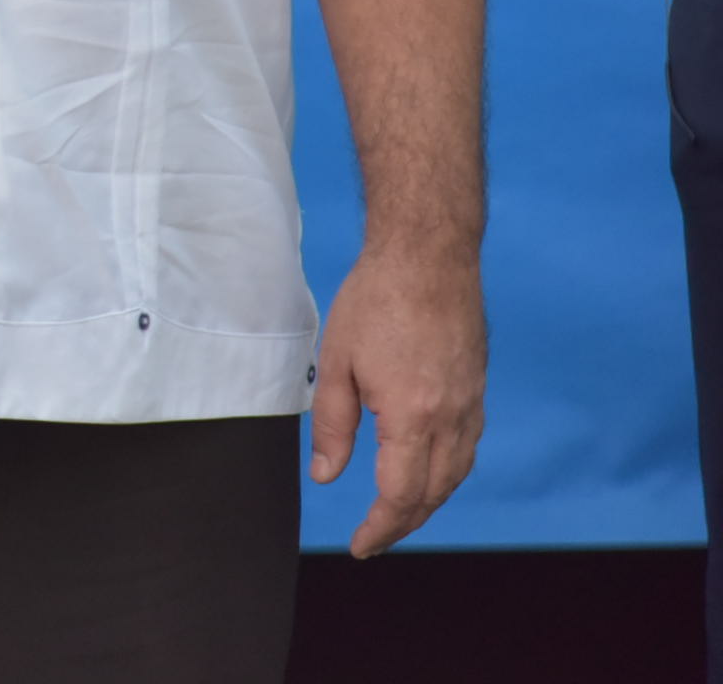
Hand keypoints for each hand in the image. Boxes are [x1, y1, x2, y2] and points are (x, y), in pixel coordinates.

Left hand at [312, 240, 485, 554]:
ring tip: (397, 515)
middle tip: (375, 538)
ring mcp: (471, 406)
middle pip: (433, 493)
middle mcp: (451, 419)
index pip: (400, 494)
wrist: (429, 257)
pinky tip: (425, 471)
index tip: (362, 546)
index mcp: (412, 416)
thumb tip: (326, 475)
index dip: (381, 527)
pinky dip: (445, 473)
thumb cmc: (376, 300)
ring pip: (455, 475)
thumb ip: (332, 425)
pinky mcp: (477, 391)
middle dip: (403, 522)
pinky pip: (466, 449)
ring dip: (427, 502)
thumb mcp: (336, 363)